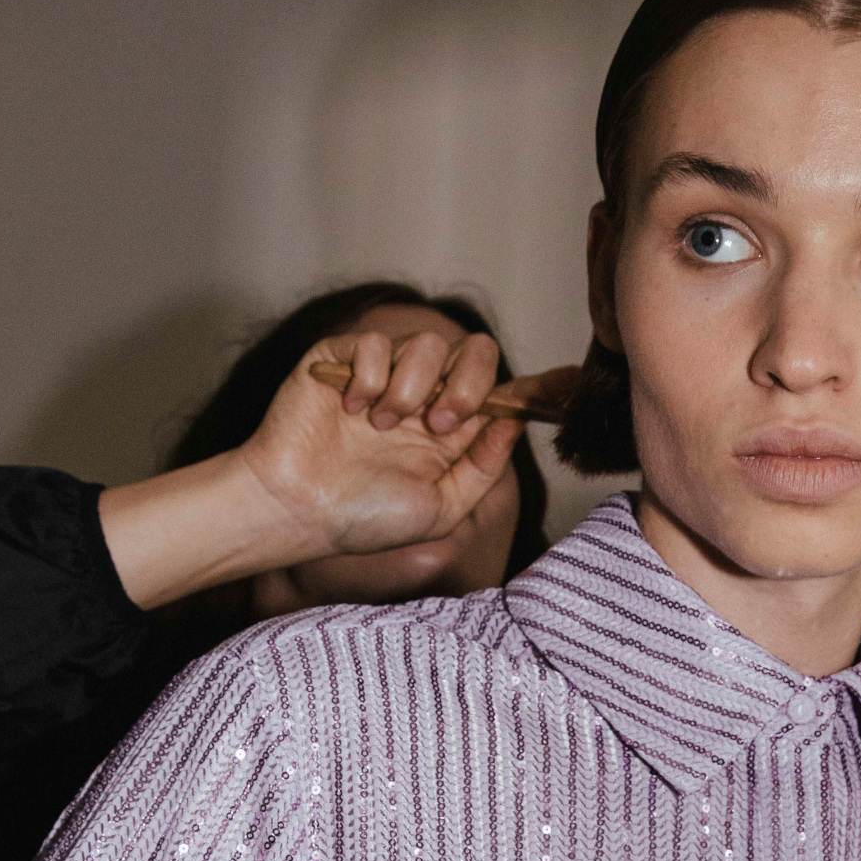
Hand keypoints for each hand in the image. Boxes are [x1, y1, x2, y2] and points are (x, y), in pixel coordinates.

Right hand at [240, 331, 571, 557]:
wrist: (296, 511)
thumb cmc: (362, 518)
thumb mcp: (440, 508)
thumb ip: (483, 467)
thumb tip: (514, 423)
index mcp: (452, 429)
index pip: (502, 391)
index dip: (536, 385)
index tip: (564, 384)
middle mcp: (425, 395)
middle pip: (476, 350)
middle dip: (468, 383)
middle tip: (440, 423)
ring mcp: (384, 373)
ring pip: (427, 343)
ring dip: (410, 388)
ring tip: (381, 426)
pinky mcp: (344, 357)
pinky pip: (375, 342)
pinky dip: (368, 378)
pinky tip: (351, 410)